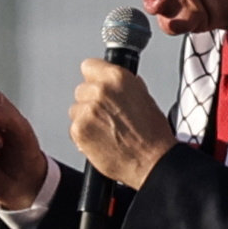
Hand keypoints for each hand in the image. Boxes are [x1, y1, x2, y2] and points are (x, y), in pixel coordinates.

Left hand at [66, 58, 172, 189]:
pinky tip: (100, 140)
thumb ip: (124, 86)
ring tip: (106, 130)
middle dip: (91, 102)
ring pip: (76, 109)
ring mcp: (87, 111)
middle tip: (107, 116)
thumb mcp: (144, 98)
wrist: (152, 162)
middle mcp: (100, 91)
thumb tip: (114, 82)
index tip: (98, 87)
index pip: (89, 66)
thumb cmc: (153, 135)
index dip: (95, 79)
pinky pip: (74, 128)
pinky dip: (83, 136)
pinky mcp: (79, 130)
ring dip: (86, 119)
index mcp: (117, 78)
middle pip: (81, 90)